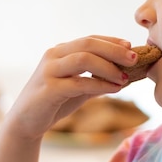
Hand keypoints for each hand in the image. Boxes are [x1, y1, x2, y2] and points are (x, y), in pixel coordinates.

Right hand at [4, 35, 136, 139]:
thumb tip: (126, 75)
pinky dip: (100, 84)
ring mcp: (49, 71)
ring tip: (125, 77)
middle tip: (134, 58)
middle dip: (114, 50)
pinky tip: (115, 88)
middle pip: (88, 44)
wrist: (26, 122)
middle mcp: (54, 56)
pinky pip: (79, 82)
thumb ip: (97, 78)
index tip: (131, 46)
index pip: (90, 39)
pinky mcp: (49, 89)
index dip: (112, 41)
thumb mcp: (80, 87)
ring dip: (108, 67)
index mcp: (61, 51)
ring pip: (83, 59)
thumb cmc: (55, 102)